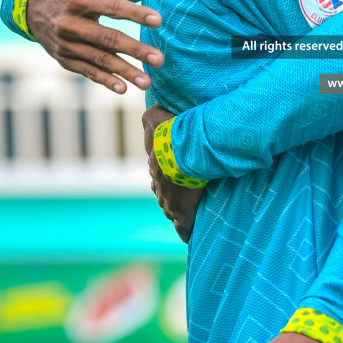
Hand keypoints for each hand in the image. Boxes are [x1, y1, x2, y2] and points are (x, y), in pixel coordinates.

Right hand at [26, 0, 164, 92]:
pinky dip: (105, 81)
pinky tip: (123, 89)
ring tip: (147, 81)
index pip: (112, 7)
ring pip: (100, 60)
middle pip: (108, 39)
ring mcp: (66, 44)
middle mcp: (70, 24)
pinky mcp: (64, 58)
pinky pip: (87, 71)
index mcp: (79, 0)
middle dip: (135, 49)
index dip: (136, 13)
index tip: (158, 20)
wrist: (30, 6)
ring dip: (124, 72)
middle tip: (159, 59)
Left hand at [143, 105, 201, 241]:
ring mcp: (169, 204)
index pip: (158, 175)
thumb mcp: (155, 119)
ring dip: (180, 209)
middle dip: (173, 193)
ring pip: (172, 210)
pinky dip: (186, 231)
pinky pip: (183, 229)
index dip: (168, 174)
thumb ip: (151, 115)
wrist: (182, 156)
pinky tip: (189, 234)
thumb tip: (150, 107)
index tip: (177, 174)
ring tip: (192, 208)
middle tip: (188, 191)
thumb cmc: (171, 136)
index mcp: (154, 168)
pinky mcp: (181, 216)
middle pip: (165, 193)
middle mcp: (159, 188)